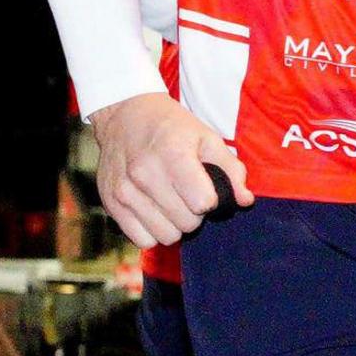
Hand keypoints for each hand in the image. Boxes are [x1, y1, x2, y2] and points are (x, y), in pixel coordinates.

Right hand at [90, 93, 249, 248]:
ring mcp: (124, 191)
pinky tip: (152, 210)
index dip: (210, 199)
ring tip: (169, 202)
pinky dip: (151, 231)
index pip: (203, 203)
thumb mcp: (206, 137)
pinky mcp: (111, 204)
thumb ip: (231, 169)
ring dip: (173, 224)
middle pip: (187, 224)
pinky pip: (142, 240)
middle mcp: (145, 174)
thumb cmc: (171, 127)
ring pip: (166, 236)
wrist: (124, 114)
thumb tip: (244, 201)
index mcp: (173, 154)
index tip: (204, 187)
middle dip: (193, 213)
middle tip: (186, 194)